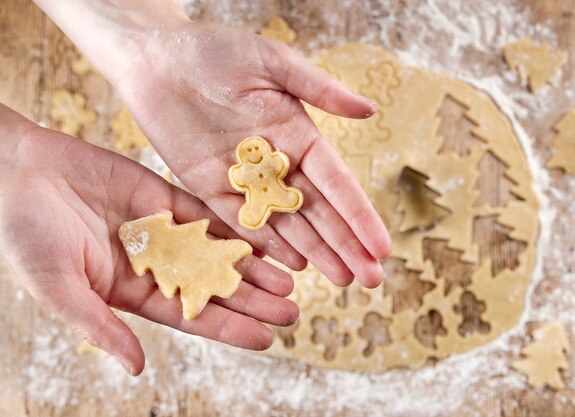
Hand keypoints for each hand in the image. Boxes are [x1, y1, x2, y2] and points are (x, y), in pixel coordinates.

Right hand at [0, 105, 297, 375]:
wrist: (17, 171)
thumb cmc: (25, 233)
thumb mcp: (59, 287)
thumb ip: (100, 326)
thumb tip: (136, 368)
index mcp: (131, 292)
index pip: (191, 317)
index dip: (229, 328)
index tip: (266, 338)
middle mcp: (155, 265)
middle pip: (213, 287)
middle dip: (252, 300)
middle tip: (291, 309)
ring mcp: (163, 230)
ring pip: (217, 252)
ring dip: (252, 265)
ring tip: (289, 279)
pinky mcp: (163, 196)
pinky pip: (207, 213)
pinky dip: (235, 226)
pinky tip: (266, 236)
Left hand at [114, 20, 391, 287]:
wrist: (154, 58)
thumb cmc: (213, 50)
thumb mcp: (271, 62)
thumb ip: (319, 88)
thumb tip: (370, 110)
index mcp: (298, 134)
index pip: (337, 183)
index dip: (360, 216)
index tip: (382, 246)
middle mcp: (277, 164)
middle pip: (318, 213)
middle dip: (345, 246)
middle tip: (371, 280)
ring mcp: (246, 182)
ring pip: (287, 225)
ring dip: (315, 253)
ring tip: (342, 281)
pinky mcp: (211, 190)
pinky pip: (243, 225)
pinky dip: (268, 247)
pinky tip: (293, 267)